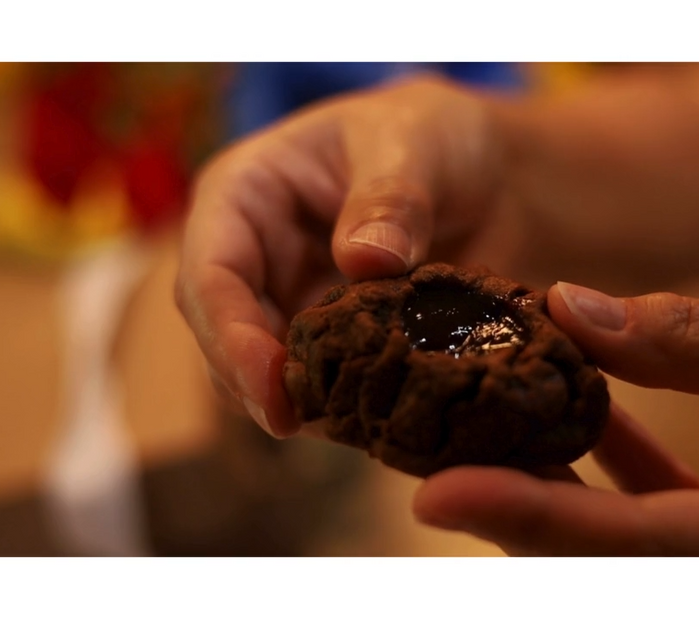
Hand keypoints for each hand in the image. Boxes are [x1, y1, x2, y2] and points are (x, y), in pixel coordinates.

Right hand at [175, 76, 507, 436]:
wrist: (489, 175)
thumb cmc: (433, 136)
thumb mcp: (414, 145)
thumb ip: (390, 198)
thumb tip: (364, 260)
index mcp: (243, 196)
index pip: (209, 275)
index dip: (231, 338)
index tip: (272, 388)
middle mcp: (253, 258)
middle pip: (223, 339)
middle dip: (258, 385)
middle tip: (311, 423)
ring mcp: (289, 306)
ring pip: (264, 376)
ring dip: (301, 404)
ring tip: (355, 421)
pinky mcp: (331, 345)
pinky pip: (322, 389)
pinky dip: (343, 409)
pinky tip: (381, 417)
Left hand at [413, 283, 698, 555]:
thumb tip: (571, 312)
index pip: (634, 544)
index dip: (531, 520)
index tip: (433, 495)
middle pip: (608, 560)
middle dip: (516, 512)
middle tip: (430, 456)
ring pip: (620, 540)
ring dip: (551, 485)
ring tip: (478, 427)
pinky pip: (655, 516)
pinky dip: (608, 468)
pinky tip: (579, 410)